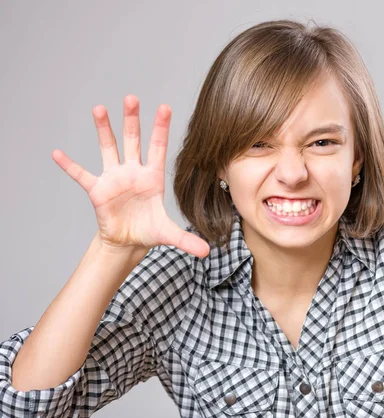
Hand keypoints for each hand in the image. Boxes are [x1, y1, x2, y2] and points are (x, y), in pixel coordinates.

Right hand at [51, 95, 209, 257]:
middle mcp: (133, 171)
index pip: (158, 148)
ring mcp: (114, 178)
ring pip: (108, 148)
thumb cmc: (148, 230)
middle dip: (132, 120)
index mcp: (153, 177)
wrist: (128, 241)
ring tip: (99, 108)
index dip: (161, 128)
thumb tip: (207, 252)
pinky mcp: (98, 190)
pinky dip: (69, 165)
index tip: (165, 107)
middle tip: (131, 97)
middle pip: (133, 140)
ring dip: (103, 129)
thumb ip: (187, 240)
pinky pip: (81, 175)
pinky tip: (57, 153)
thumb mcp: (168, 235)